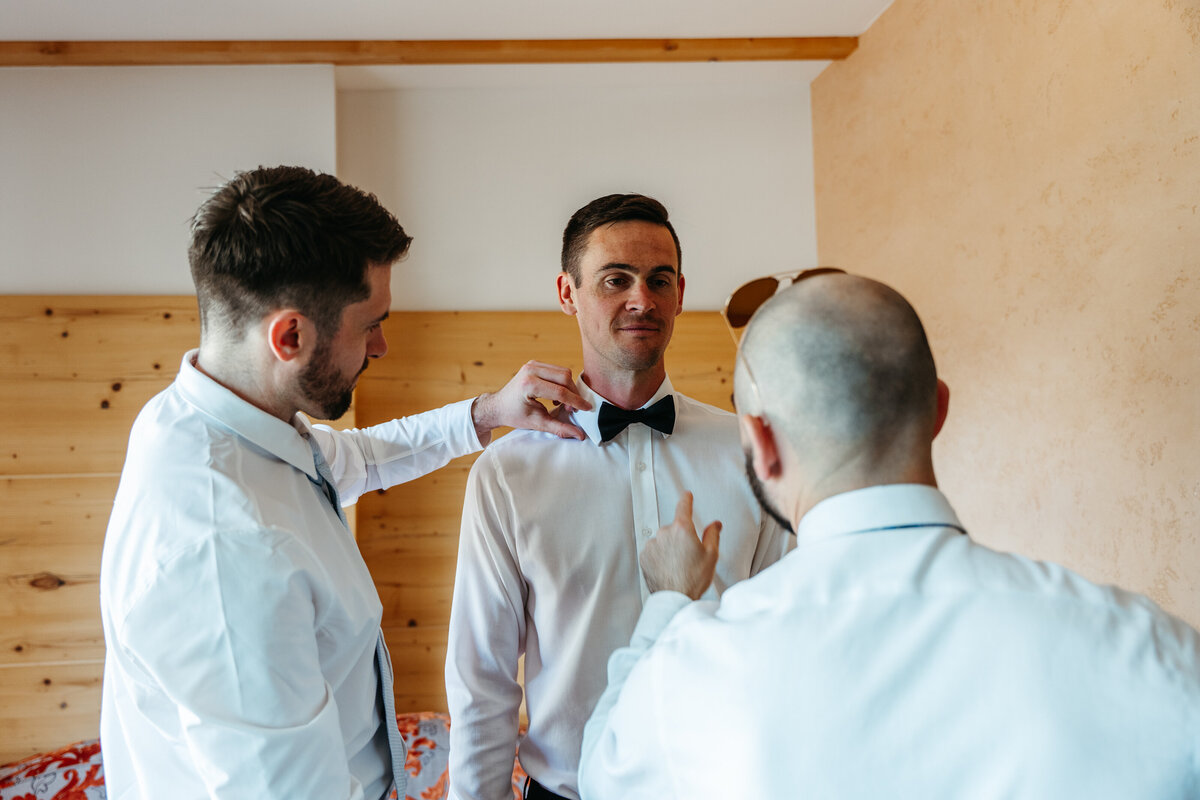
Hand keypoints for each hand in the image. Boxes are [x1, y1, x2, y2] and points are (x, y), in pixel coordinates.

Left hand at [472, 360, 591, 442]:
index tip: (587, 409)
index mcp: (528, 384)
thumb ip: (559, 428)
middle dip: (573, 394)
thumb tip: (580, 435)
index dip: (576, 402)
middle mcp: (530, 370)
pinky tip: (556, 397)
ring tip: (563, 404)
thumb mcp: (537, 423)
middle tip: (571, 410)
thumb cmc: (514, 415)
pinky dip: (561, 383)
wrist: (498, 406)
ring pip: (563, 372)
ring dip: (568, 388)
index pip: (560, 392)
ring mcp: (532, 364)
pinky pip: (557, 370)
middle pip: (564, 377)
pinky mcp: (535, 364)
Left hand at [641, 492, 720, 599]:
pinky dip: (660, 556)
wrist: (674, 598)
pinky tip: (669, 568)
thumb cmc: (694, 578)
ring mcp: (652, 544)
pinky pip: (654, 550)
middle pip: (674, 528)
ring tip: (679, 565)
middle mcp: (664, 533)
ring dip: (670, 547)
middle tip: (690, 555)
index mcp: (682, 529)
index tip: (686, 495)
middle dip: (681, 537)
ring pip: (663, 540)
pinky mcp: (644, 556)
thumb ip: (712, 535)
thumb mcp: (711, 555)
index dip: (686, 499)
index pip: (683, 507)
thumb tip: (715, 524)